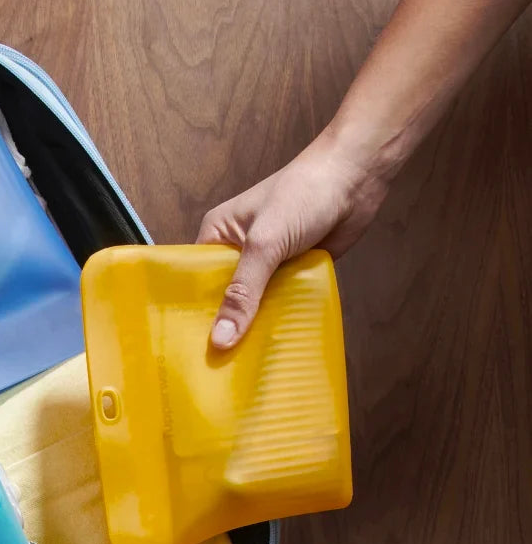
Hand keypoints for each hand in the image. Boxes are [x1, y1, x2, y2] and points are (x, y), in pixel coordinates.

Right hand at [197, 134, 389, 347]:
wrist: (357, 175)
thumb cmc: (303, 194)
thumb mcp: (265, 243)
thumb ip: (244, 292)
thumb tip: (220, 340)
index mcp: (218, 236)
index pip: (194, 282)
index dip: (191, 314)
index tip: (187, 350)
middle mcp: (237, 251)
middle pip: (223, 298)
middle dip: (222, 326)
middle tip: (213, 368)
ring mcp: (266, 263)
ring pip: (252, 304)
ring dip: (252, 327)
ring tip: (239, 367)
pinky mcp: (292, 271)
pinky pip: (279, 302)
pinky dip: (278, 319)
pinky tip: (272, 346)